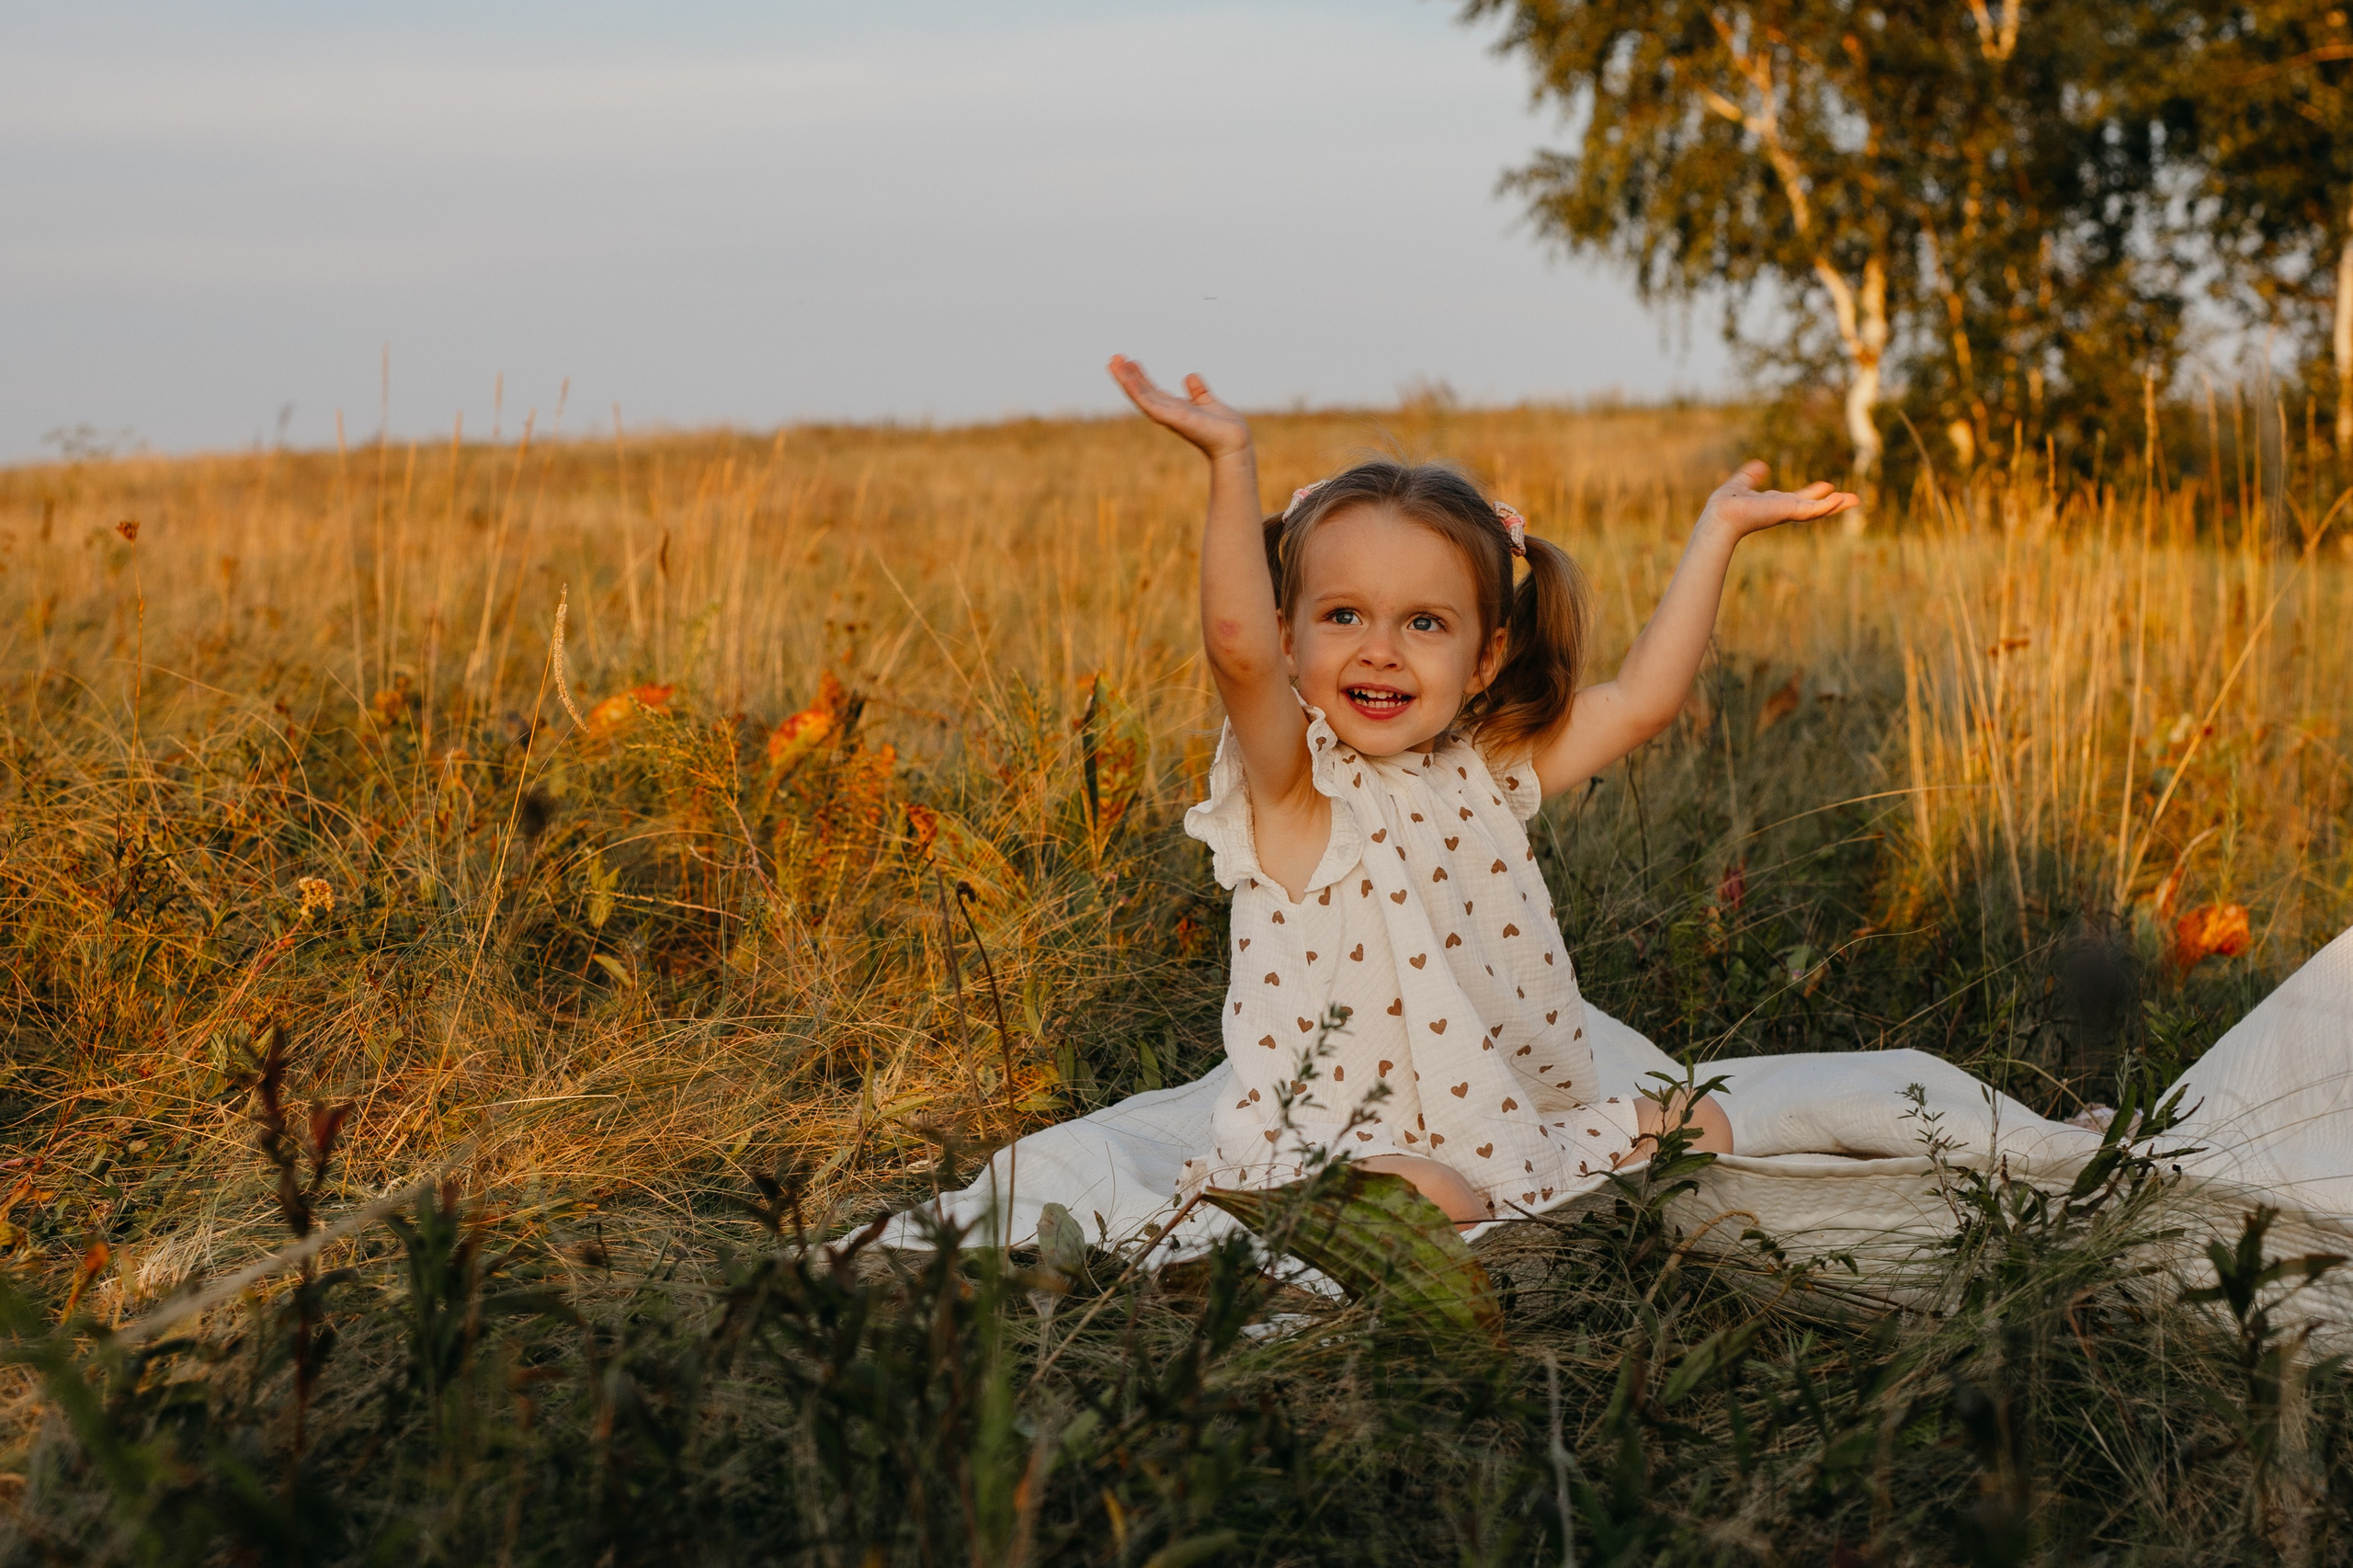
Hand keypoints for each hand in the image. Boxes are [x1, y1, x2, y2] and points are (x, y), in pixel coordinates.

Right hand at [1108, 355, 1251, 460]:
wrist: (1235, 443)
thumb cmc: (1224, 428)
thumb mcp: (1208, 403)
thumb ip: (1198, 391)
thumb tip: (1189, 376)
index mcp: (1174, 409)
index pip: (1151, 391)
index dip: (1139, 377)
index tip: (1129, 361)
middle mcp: (1167, 413)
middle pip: (1142, 392)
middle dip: (1127, 376)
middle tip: (1113, 358)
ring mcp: (1168, 416)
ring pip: (1140, 396)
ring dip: (1126, 380)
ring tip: (1113, 362)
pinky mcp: (1172, 418)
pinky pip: (1149, 403)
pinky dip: (1137, 390)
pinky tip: (1127, 378)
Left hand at [1698, 459, 1858, 538]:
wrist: (1721, 515)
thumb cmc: (1725, 504)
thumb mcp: (1741, 483)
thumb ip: (1751, 475)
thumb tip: (1761, 465)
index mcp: (1774, 504)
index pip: (1799, 499)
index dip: (1813, 493)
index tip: (1827, 486)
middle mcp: (1783, 510)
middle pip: (1814, 507)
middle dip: (1833, 504)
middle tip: (1852, 498)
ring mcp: (1787, 512)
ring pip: (1818, 510)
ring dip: (1836, 505)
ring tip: (1854, 500)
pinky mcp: (1789, 512)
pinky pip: (1812, 509)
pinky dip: (1826, 505)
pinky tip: (1839, 499)